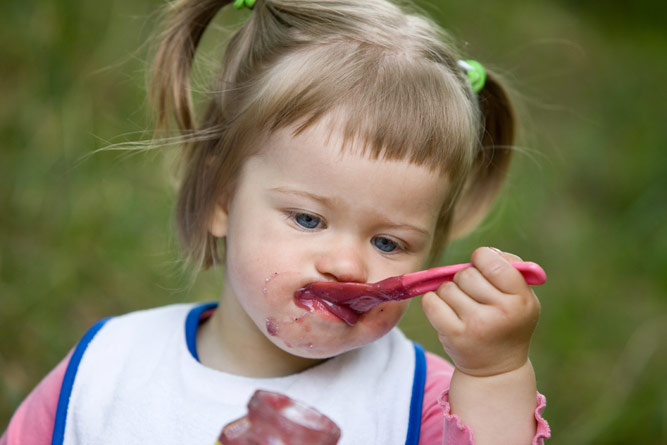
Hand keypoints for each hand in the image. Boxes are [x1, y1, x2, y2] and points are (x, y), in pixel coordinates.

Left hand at [421, 247, 540, 376]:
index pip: (492, 262)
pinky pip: (431, 302)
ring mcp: (476, 325)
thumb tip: (485, 252)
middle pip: (466, 274)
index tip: (482, 267)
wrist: (496, 368)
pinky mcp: (454, 335)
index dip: (482, 258)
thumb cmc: (507, 322)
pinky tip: (446, 312)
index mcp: (521, 299)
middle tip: (473, 293)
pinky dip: (434, 302)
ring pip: (447, 287)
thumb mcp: (521, 296)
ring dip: (449, 292)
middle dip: (465, 279)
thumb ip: (509, 267)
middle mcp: (501, 312)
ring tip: (462, 306)